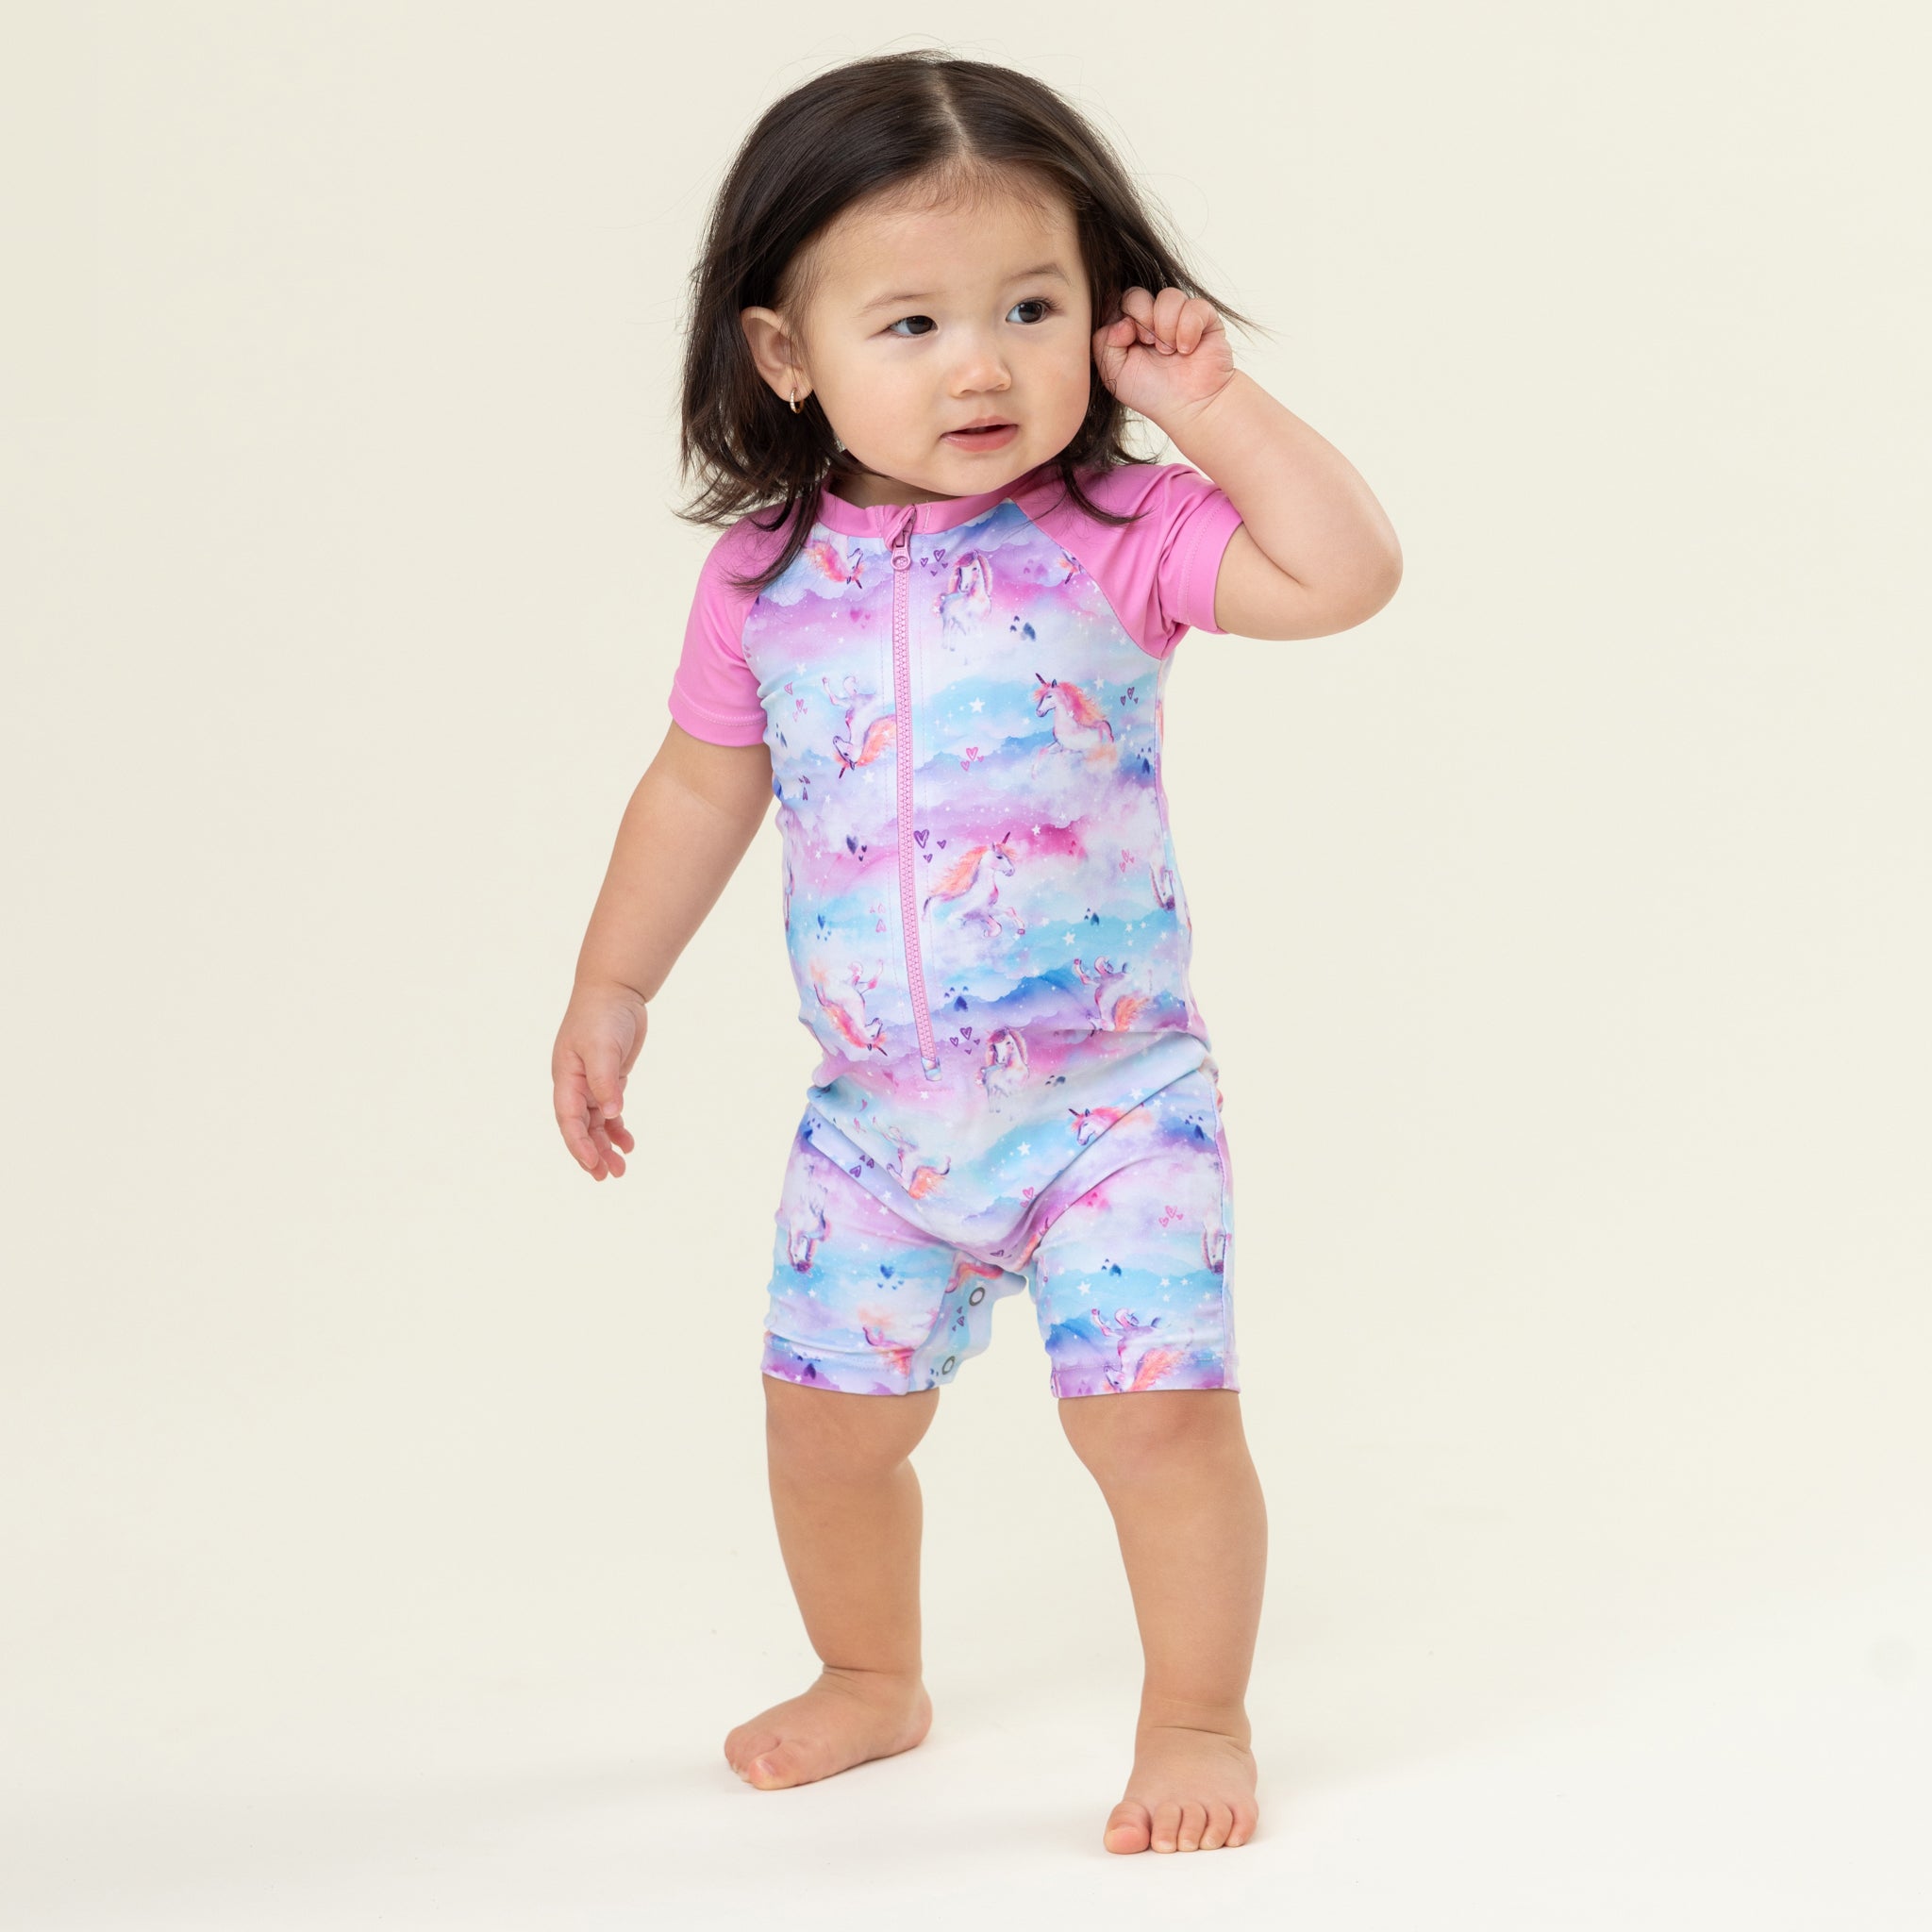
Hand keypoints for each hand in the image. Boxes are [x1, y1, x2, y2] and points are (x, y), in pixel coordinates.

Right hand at [553, 985, 646, 1179]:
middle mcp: (575, 1084)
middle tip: (608, 1176)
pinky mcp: (609, 1079)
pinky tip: (628, 1143)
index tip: (593, 1165)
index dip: (578, 1145)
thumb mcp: (602, 1047)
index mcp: (565, 1078)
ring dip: (605, 1145)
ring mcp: (591, 1083)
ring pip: (595, 1123)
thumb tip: (610, 1114)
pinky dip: (616, 1128)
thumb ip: (605, 1081)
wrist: (615, 991)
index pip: (568, 1120)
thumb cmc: (602, 1016)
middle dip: (592, 1153)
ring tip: (621, 1168)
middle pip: (580, 1127)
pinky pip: (608, 1111)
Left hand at [1092, 286, 1236, 428]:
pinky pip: (1194, 306)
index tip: (1126, 338)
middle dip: (1141, 316)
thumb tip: (1122, 320)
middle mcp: (1152, 320)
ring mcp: (1178, 316)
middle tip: (1149, 343)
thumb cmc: (1152, 393)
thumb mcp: (1114, 372)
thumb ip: (1103, 342)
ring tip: (1169, 351)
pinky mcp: (1203, 318)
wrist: (1190, 406)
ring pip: (1167, 296)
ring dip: (1166, 326)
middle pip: (1136, 293)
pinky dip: (1188, 329)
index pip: (1115, 302)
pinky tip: (1187, 350)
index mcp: (1128, 330)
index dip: (1119, 315)